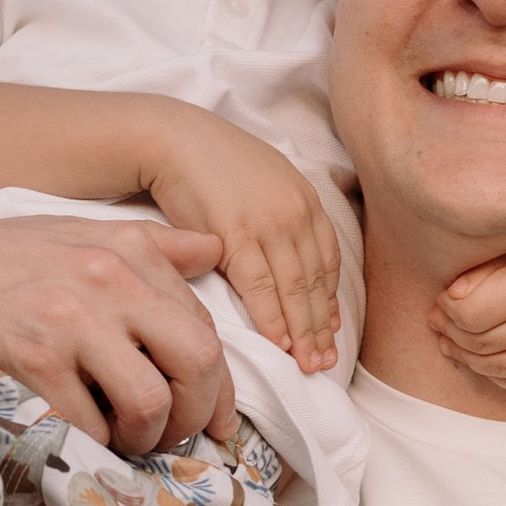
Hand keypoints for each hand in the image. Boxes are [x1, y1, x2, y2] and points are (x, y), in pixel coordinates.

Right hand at [0, 219, 232, 455]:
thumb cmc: (6, 256)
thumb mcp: (81, 232)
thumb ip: (154, 246)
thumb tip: (213, 250)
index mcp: (130, 251)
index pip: (205, 328)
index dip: (218, 387)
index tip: (213, 421)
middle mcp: (109, 281)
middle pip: (197, 362)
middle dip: (196, 414)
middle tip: (172, 434)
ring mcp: (71, 321)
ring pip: (149, 403)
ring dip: (143, 437)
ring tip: (121, 436)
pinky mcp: (33, 359)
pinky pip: (89, 424)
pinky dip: (92, 442)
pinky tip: (79, 432)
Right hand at [138, 108, 347, 375]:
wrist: (175, 140)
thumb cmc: (214, 165)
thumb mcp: (267, 182)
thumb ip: (285, 216)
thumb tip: (292, 257)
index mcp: (306, 201)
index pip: (327, 262)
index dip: (329, 301)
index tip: (330, 331)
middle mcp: (295, 213)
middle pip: (315, 282)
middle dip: (321, 328)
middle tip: (326, 363)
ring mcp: (268, 224)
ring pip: (294, 289)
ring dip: (303, 332)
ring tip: (308, 365)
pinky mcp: (236, 235)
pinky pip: (261, 287)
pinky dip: (273, 318)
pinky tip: (279, 343)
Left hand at [431, 225, 505, 395]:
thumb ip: (487, 272)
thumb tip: (447, 300)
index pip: (468, 313)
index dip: (446, 311)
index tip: (440, 301)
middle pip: (479, 342)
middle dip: (450, 334)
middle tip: (438, 324)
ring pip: (496, 368)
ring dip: (467, 359)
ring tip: (451, 344)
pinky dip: (496, 376)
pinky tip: (483, 362)